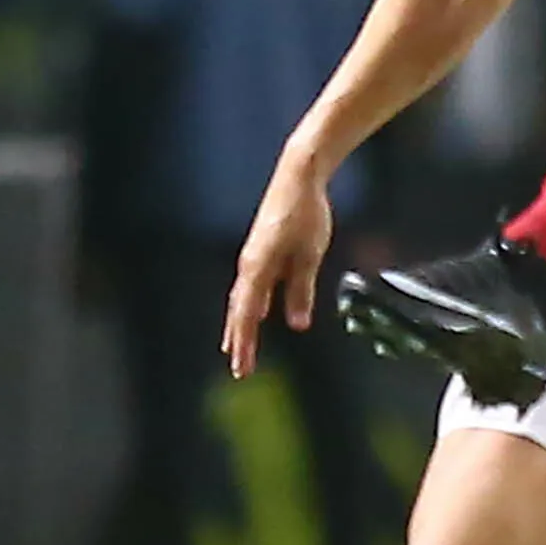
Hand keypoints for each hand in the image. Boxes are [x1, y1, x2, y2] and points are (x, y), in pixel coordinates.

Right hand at [225, 153, 335, 377]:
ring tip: (236, 347)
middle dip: (239, 340)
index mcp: (258, 268)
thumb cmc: (306, 213)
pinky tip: (256, 313)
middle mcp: (249, 265)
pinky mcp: (261, 249)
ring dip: (240, 325)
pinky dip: (249, 305)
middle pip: (240, 311)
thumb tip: (297, 324)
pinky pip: (250, 285)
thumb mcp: (309, 256)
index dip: (244, 343)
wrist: (298, 176)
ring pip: (242, 299)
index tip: (242, 367)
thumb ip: (301, 291)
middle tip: (238, 368)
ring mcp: (253, 257)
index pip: (247, 315)